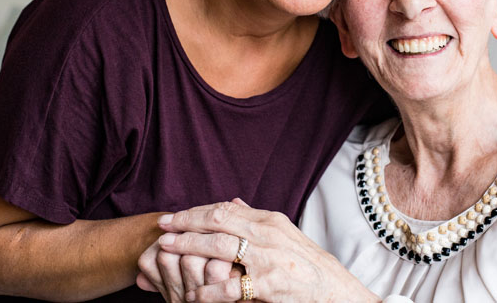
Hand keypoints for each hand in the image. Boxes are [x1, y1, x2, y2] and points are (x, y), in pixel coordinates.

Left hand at [156, 199, 378, 302]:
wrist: (334, 292)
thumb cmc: (307, 265)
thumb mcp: (283, 235)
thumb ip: (256, 219)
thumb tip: (233, 202)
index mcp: (269, 220)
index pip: (225, 209)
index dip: (196, 212)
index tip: (175, 216)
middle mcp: (268, 234)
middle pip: (218, 221)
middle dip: (186, 223)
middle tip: (162, 226)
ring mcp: (268, 258)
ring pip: (219, 246)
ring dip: (189, 247)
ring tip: (167, 250)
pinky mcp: (269, 284)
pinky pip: (230, 286)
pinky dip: (208, 290)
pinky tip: (192, 294)